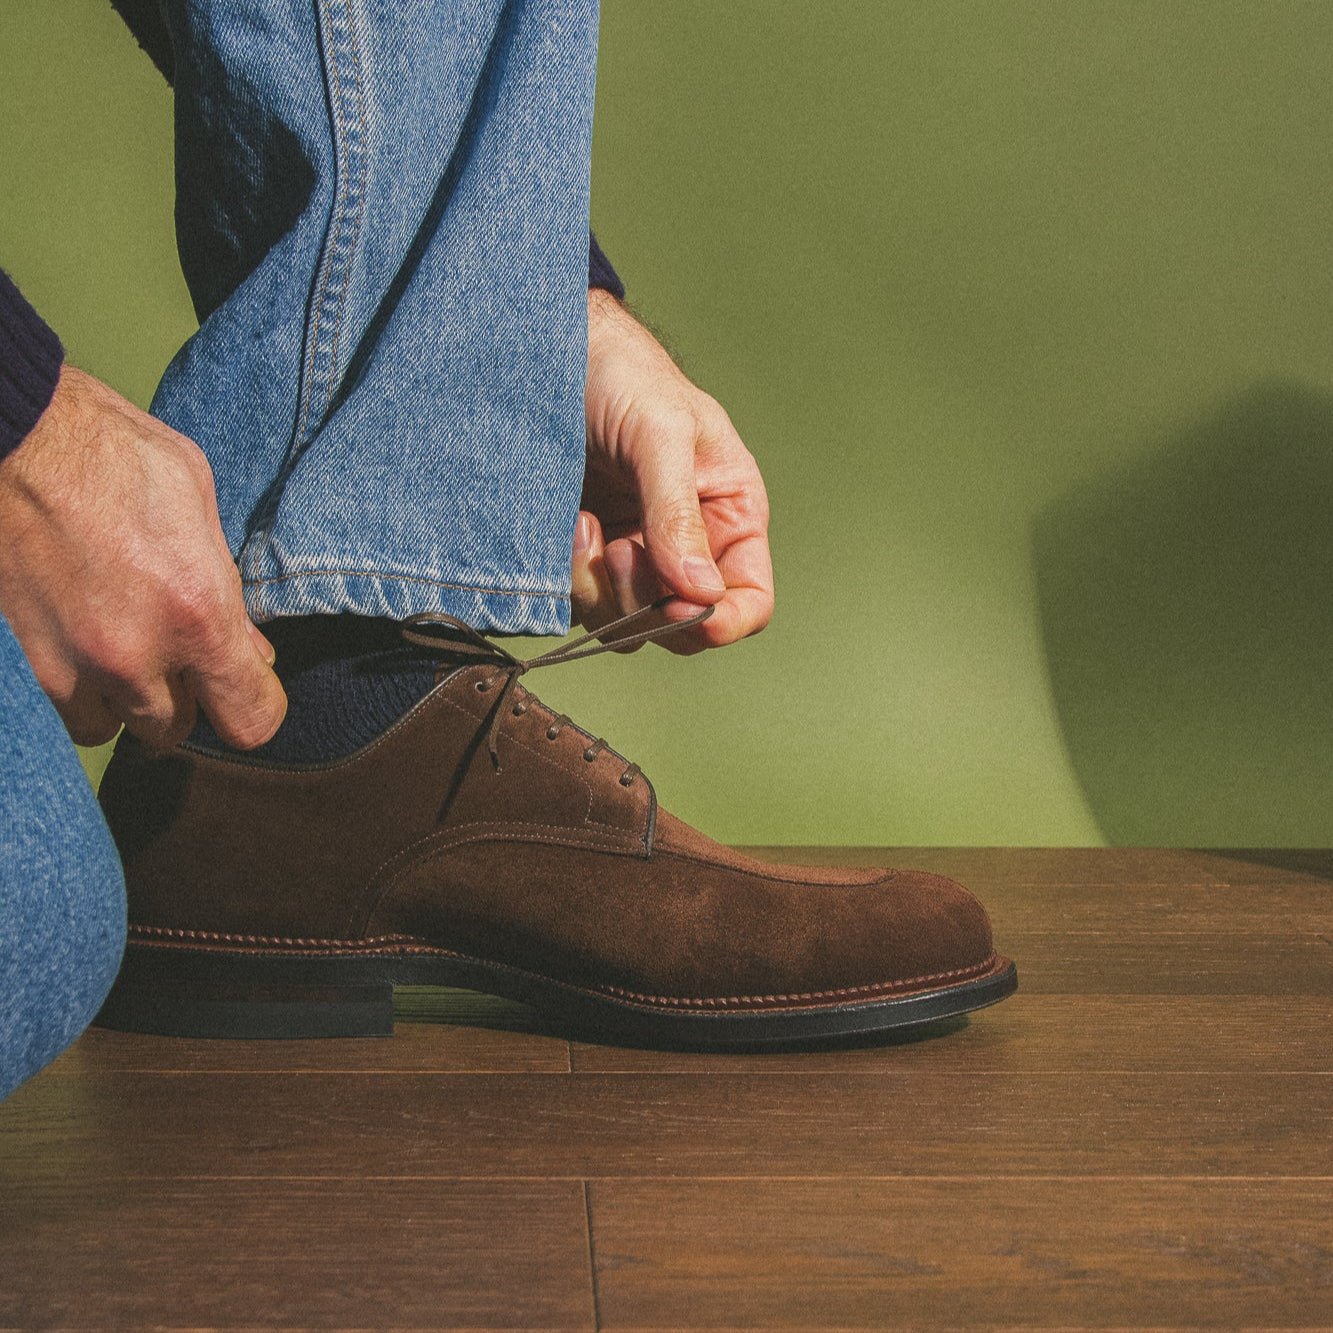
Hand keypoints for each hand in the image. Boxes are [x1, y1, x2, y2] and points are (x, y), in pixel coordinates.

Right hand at [0, 366, 286, 749]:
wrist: (14, 439)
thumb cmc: (112, 454)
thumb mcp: (197, 502)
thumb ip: (229, 585)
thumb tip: (249, 646)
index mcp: (199, 612)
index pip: (251, 718)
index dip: (260, 704)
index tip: (252, 679)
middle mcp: (142, 655)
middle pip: (187, 729)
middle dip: (197, 697)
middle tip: (190, 654)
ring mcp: (84, 666)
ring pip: (131, 730)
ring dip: (144, 703)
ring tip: (143, 654)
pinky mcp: (39, 662)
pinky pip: (82, 720)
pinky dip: (96, 703)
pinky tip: (101, 660)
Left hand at [575, 287, 773, 652]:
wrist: (546, 352)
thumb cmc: (622, 376)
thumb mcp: (660, 433)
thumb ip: (678, 512)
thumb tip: (700, 592)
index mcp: (729, 517)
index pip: (747, 601)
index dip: (721, 620)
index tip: (678, 609)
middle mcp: (686, 548)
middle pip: (683, 627)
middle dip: (647, 603)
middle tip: (619, 549)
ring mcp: (632, 559)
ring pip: (627, 626)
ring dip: (601, 590)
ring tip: (585, 525)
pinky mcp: (585, 560)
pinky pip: (582, 607)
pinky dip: (571, 579)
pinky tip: (568, 525)